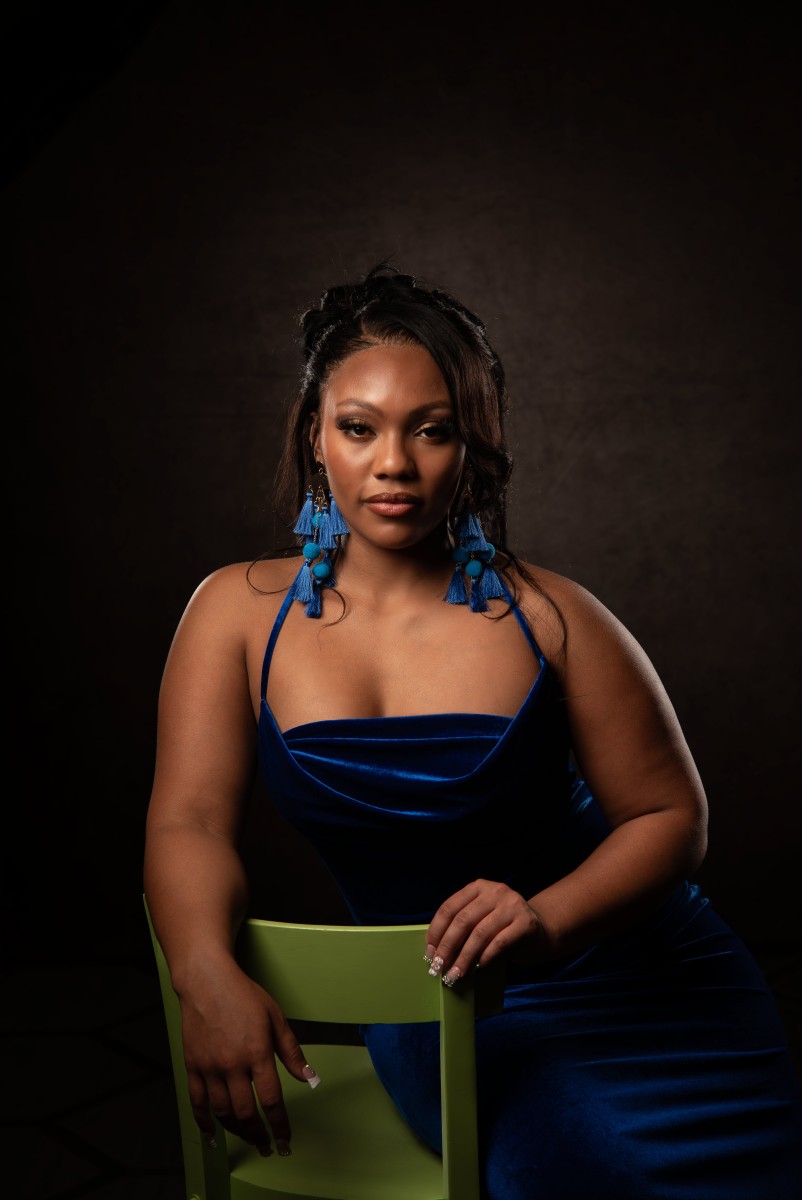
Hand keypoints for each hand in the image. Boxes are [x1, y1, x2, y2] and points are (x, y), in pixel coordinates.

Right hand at [178, 957, 318, 1155]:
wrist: (206, 981)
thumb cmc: (243, 996)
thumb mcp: (276, 1018)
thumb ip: (292, 1051)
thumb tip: (310, 1078)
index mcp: (257, 1052)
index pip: (272, 1100)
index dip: (280, 1125)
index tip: (285, 1141)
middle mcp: (232, 1064)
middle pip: (246, 1112)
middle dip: (259, 1134)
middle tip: (267, 1146)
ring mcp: (210, 1067)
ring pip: (223, 1112)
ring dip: (237, 1131)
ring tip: (248, 1139)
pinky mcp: (192, 1066)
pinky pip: (196, 1103)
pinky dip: (204, 1123)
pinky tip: (213, 1135)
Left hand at [425, 878, 542, 985]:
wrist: (541, 931)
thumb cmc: (503, 928)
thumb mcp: (482, 918)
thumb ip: (464, 927)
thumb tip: (437, 952)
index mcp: (478, 887)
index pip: (450, 907)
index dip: (436, 931)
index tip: (429, 952)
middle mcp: (495, 891)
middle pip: (463, 920)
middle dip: (448, 947)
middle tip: (439, 967)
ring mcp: (512, 905)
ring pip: (480, 934)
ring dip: (465, 958)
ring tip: (456, 974)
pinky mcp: (526, 923)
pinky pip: (500, 943)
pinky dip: (485, 958)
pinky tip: (478, 969)